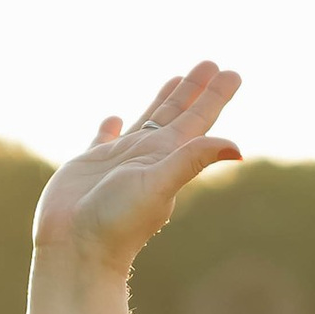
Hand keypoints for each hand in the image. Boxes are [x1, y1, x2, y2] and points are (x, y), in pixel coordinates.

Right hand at [32, 60, 242, 280]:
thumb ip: (192, 160)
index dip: (214, 96)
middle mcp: (147, 156)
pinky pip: (102, 140)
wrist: (75, 250)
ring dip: (161, 100)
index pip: (197, 120)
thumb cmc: (117, 221)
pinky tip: (112, 118)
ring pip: (145, 121)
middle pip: (176, 114)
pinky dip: (108, 128)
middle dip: (193, 89)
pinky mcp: (88, 166)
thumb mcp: (158, 185)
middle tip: (210, 63)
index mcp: (167, 157)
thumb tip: (238, 148)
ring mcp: (119, 161)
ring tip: (175, 78)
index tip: (232, 72)